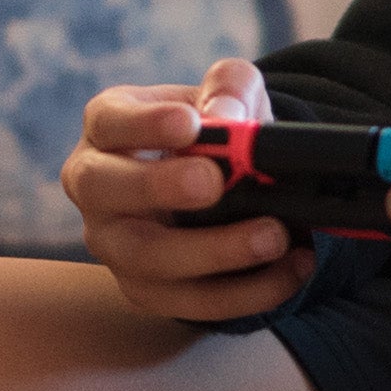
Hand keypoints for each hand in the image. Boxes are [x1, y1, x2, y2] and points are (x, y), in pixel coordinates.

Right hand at [62, 57, 308, 322]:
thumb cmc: (214, 130)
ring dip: (215, 252)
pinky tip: (293, 268)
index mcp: (108, 129)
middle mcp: (97, 189)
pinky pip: (190, 303)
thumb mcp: (229, 93)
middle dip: (158, 187)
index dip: (143, 124)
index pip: (108, 121)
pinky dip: (248, 291)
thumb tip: (226, 117)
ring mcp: (116, 246)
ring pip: (146, 259)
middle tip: (212, 182)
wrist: (225, 185)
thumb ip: (230, 87)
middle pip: (101, 189)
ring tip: (275, 235)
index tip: (189, 122)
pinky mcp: (148, 291)